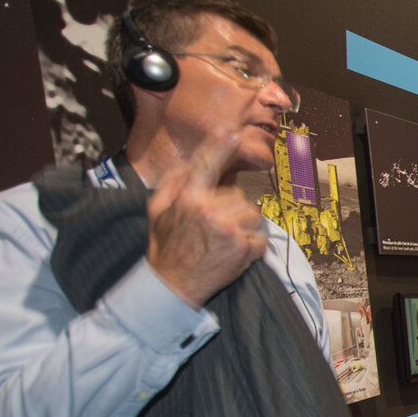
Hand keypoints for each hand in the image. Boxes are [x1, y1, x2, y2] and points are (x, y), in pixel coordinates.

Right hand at [146, 131, 268, 308]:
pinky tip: (232, 252)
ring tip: (221, 240)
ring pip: (252, 214)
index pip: (207, 165)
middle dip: (229, 208)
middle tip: (211, 228)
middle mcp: (209, 210)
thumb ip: (173, 183)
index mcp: (188, 198)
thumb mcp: (157, 210)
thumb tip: (190, 163)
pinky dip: (252, 244)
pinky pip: (260, 236)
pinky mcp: (245, 248)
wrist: (173, 284)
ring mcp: (230, 230)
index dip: (220, 146)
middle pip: (237, 196)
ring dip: (242, 225)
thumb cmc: (166, 246)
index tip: (232, 131)